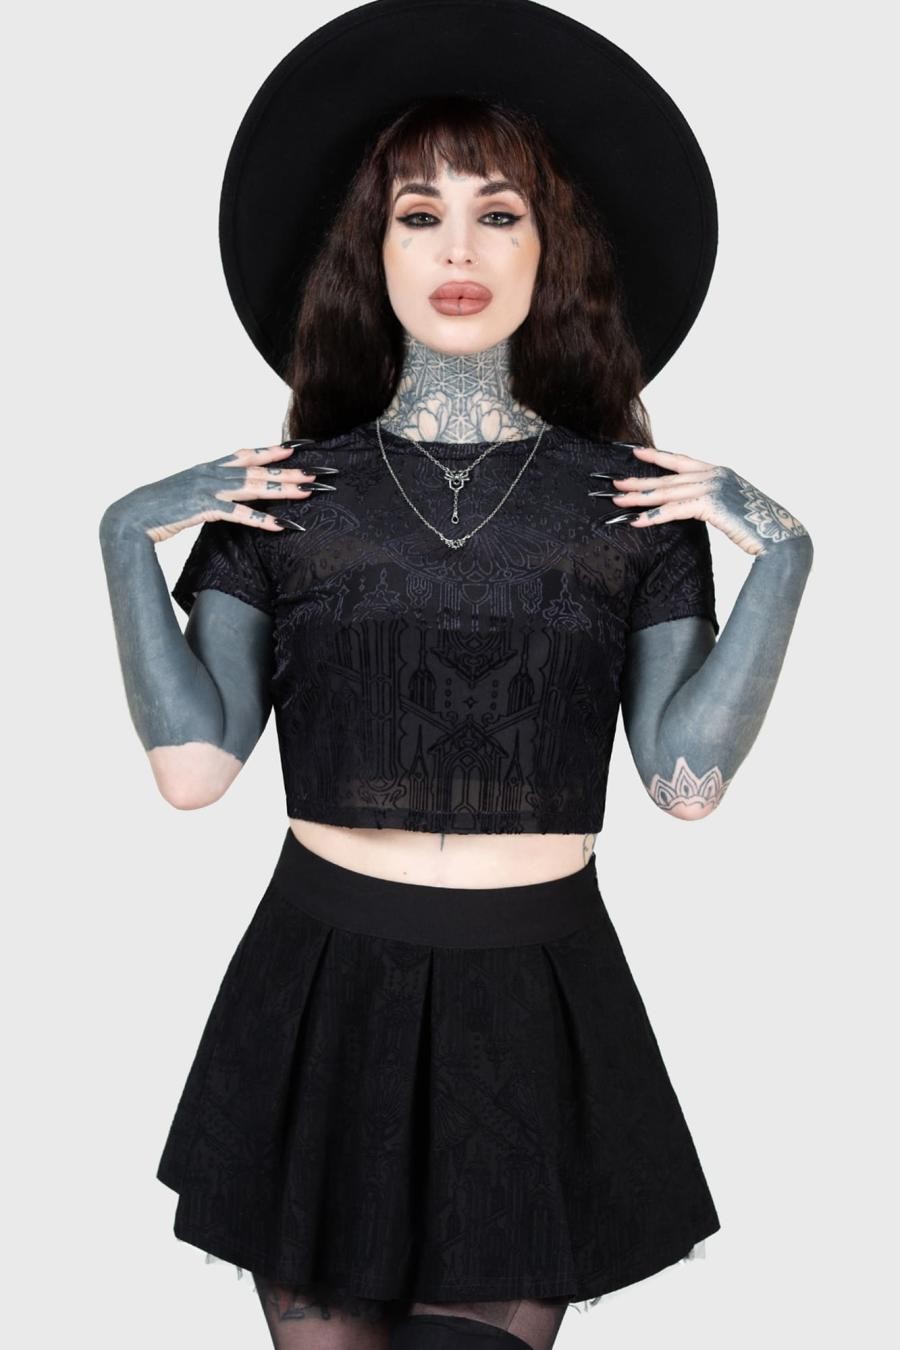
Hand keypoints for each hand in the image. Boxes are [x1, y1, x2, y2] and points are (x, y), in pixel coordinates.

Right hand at [99, 441, 321, 544]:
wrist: (130, 516)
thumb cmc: (157, 509)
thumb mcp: (187, 495)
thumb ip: (208, 492)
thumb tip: (224, 498)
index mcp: (209, 468)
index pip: (248, 453)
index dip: (274, 450)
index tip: (300, 448)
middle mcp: (212, 472)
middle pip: (261, 469)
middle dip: (292, 471)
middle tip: (322, 472)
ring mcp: (208, 488)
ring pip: (255, 486)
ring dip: (285, 489)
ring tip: (311, 491)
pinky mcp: (204, 506)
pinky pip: (240, 513)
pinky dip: (263, 520)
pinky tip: (284, 525)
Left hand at [602, 444, 809, 557]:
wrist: (779, 535)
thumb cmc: (757, 526)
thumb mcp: (730, 506)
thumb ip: (709, 501)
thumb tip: (690, 507)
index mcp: (719, 471)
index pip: (681, 461)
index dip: (657, 456)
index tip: (635, 452)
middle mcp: (714, 474)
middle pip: (667, 478)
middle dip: (639, 481)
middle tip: (614, 483)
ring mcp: (713, 487)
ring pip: (666, 492)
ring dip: (639, 498)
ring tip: (617, 500)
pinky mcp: (710, 504)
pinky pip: (674, 510)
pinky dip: (653, 516)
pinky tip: (636, 520)